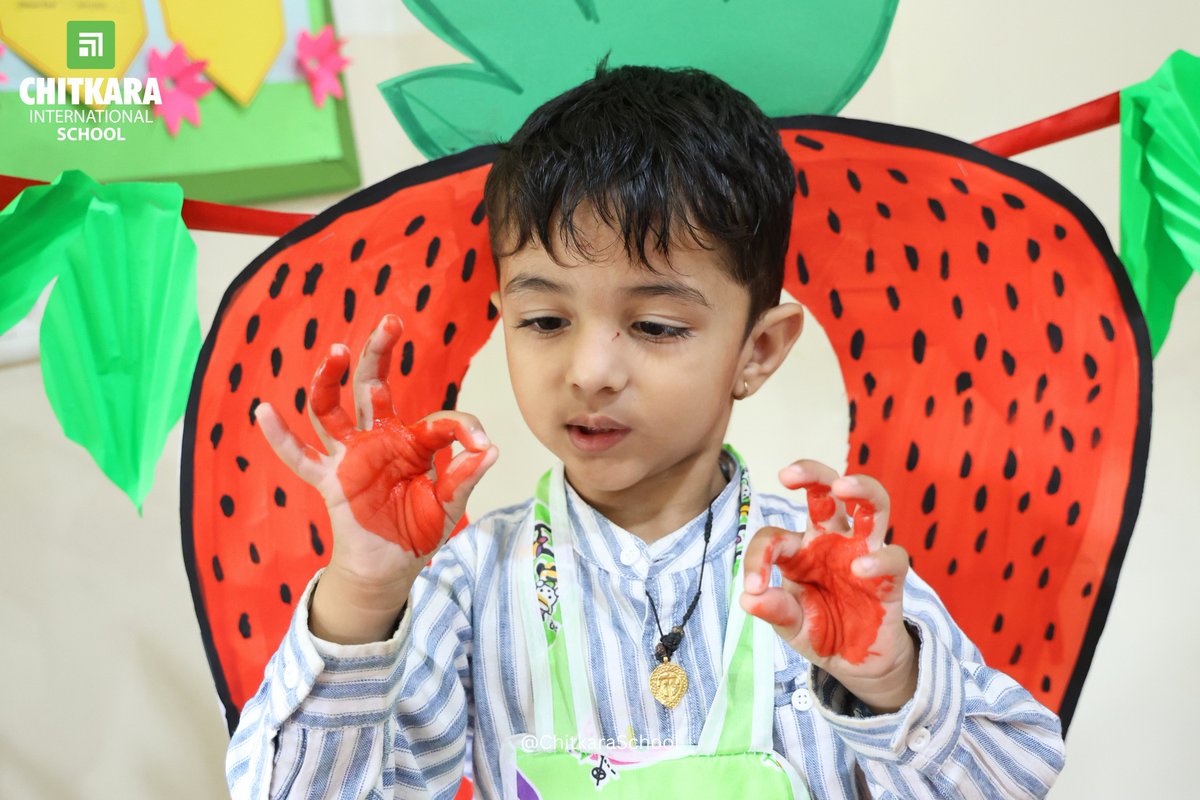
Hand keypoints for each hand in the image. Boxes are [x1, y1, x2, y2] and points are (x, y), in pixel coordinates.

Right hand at [255, 314, 498, 588]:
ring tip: (337, 352)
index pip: (438, 418)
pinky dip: (281, 437)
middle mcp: (378, 439)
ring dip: (331, 380)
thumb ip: (465, 476)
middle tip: (389, 321)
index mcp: (412, 441)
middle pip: (372, 385)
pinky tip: (264, 412)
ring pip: (332, 409)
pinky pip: (300, 457)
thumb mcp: (448, 504)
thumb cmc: (418, 530)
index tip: (481, 445)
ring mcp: (351, 457)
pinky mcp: (330, 481)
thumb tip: (493, 450)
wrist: (390, 568)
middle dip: (379, 352)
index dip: (463, 427)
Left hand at [740, 459, 917, 712]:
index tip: (754, 587)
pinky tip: (860, 570)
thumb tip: (749, 599)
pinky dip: (878, 559)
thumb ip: (775, 611)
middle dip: (810, 472)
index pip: (773, 537)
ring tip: (842, 487)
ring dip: (860, 488)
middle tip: (789, 474)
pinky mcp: (891, 576)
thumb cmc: (820, 631)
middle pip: (826, 490)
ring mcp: (863, 553)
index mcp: (799, 550)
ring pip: (872, 504)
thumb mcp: (791, 626)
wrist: (856, 663)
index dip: (758, 557)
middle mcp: (831, 541)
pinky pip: (893, 555)